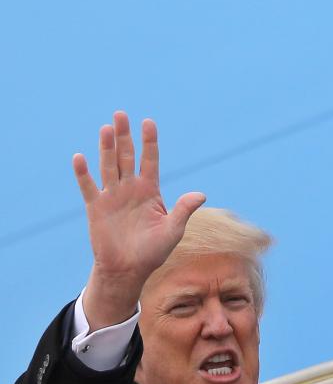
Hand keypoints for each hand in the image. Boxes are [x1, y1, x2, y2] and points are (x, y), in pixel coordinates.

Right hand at [74, 111, 204, 329]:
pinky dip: (83, 174)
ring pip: (109, 166)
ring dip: (106, 148)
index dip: (149, 142)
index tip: (148, 122)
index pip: (150, 160)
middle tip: (121, 114)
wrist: (129, 269)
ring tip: (107, 128)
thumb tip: (201, 194)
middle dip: (124, 136)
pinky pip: (89, 187)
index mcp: (150, 191)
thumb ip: (183, 210)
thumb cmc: (153, 251)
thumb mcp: (173, 230)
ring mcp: (112, 196)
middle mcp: (130, 189)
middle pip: (127, 157)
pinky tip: (80, 157)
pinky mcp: (96, 208)